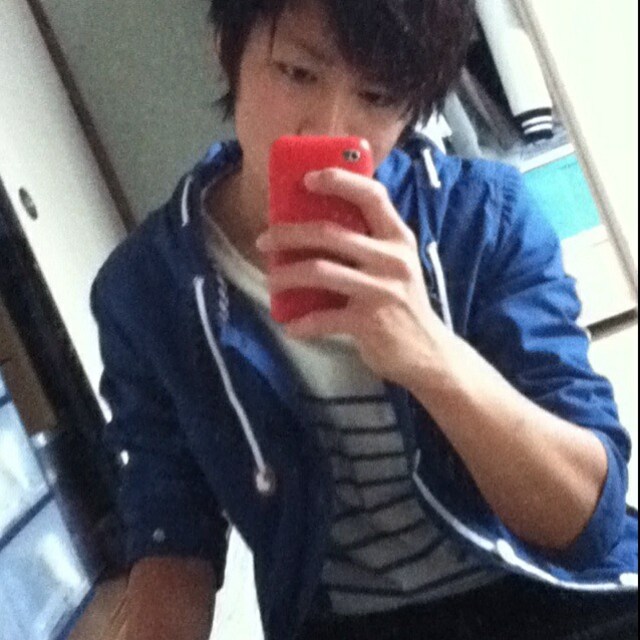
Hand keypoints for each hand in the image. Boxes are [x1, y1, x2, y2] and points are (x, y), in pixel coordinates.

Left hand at [256, 168, 453, 386]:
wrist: (429, 353)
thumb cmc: (403, 305)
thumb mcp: (396, 267)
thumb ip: (370, 246)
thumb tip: (315, 230)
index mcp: (399, 239)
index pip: (372, 195)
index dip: (339, 181)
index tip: (307, 178)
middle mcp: (393, 259)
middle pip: (330, 233)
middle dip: (289, 234)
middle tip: (264, 241)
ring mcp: (382, 290)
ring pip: (320, 271)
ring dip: (286, 275)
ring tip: (271, 282)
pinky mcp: (370, 321)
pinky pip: (324, 317)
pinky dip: (302, 323)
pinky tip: (291, 326)